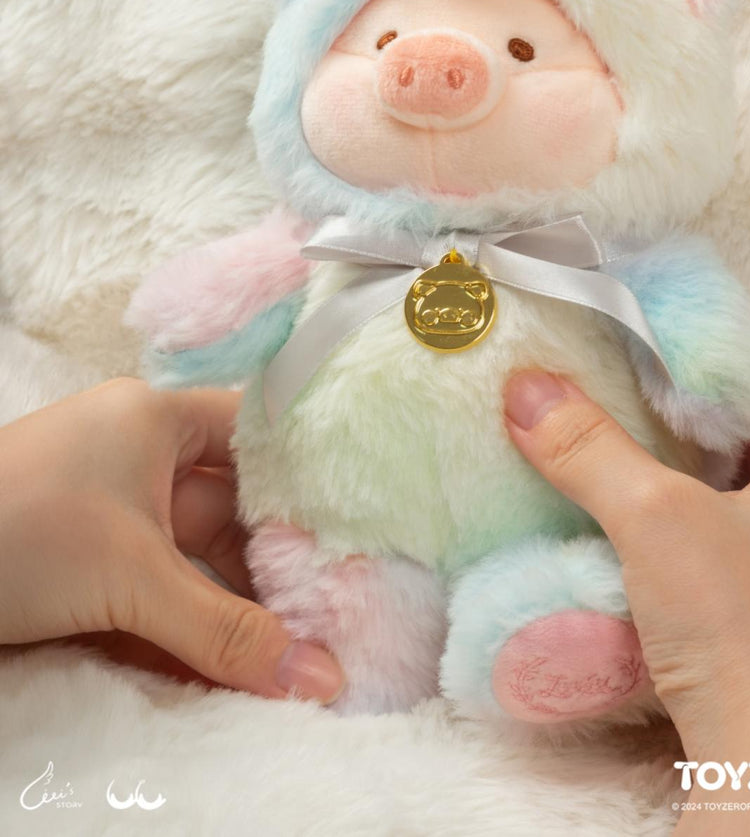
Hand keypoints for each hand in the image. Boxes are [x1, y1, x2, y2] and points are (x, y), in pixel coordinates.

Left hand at [0, 379, 343, 702]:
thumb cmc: (15, 531)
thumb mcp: (131, 579)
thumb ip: (226, 633)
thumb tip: (322, 682)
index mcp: (155, 420)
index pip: (257, 436)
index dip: (308, 477)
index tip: (362, 526)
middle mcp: (141, 458)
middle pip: (233, 508)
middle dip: (280, 562)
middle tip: (343, 609)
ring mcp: (113, 515)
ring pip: (199, 558)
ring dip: (239, 606)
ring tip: (305, 649)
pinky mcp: (91, 567)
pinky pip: (163, 593)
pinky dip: (195, 627)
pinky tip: (240, 667)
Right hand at [504, 341, 749, 830]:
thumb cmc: (746, 638)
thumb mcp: (655, 523)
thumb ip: (588, 449)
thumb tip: (526, 390)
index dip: (716, 340)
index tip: (653, 331)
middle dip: (694, 402)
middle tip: (626, 383)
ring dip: (694, 465)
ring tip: (628, 446)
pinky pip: (749, 539)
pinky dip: (699, 519)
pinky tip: (650, 528)